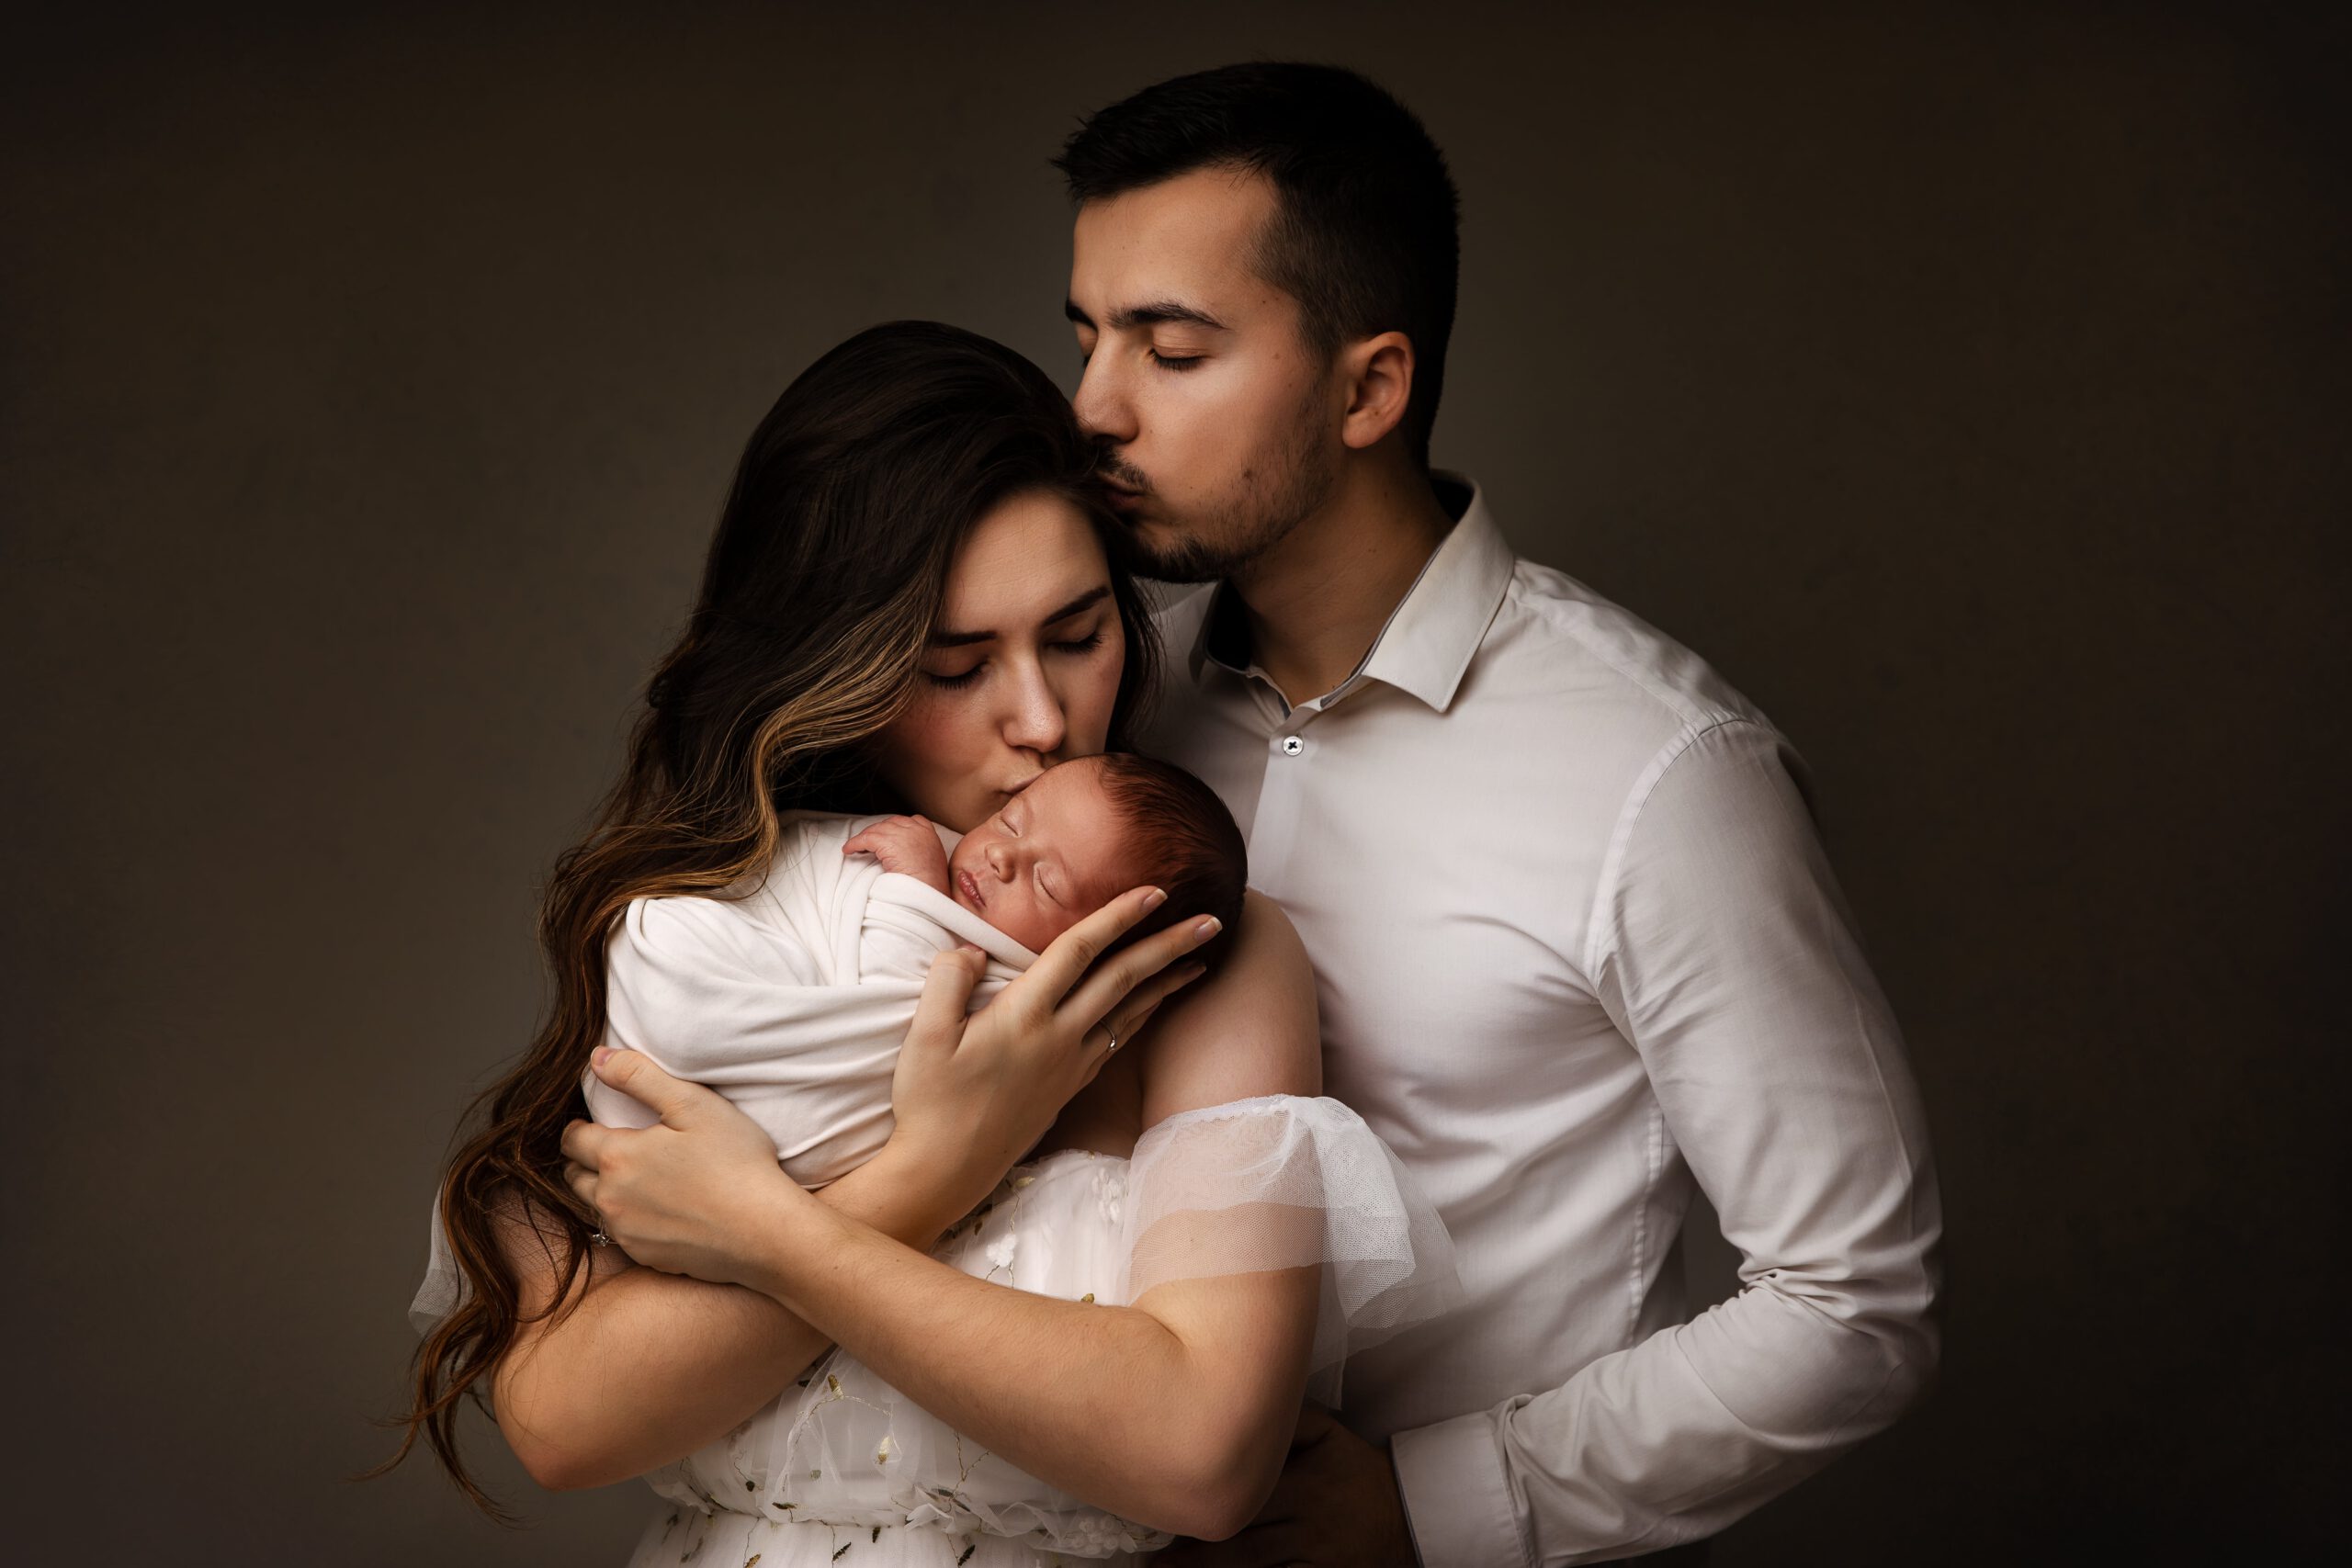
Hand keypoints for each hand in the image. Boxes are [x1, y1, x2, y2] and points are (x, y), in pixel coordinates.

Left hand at [559, 1048, 811, 1287]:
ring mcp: (627, 1233)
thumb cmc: (735, 1162)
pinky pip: (623, 1233)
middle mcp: (611, 1199)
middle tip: (613, 1148)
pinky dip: (631, 1219)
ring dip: (604, 1191)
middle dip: (585, 1160)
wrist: (765, 1231)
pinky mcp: (645, 1257)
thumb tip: (597, 1058)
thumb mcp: (693, 1104)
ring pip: (595, 1207)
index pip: (572, 1139)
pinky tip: (661, 1209)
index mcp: (617, 1157)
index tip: (594, 1123)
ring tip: (637, 1178)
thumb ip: (639, 1076)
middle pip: (574, 1176)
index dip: (579, 1128)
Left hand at [844, 813, 951, 889]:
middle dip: (877, 832)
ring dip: (864, 839)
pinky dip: (854, 844)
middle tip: (868, 844)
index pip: (908, 821)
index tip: (886, 835)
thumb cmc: (930, 883)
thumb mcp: (931, 859)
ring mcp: (901, 833)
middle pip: (889, 823)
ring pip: (876, 830)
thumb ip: (920, 850)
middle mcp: (915, 828)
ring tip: (855, 848)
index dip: (894, 828)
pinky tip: (848, 850)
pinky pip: (865, 839)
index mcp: (927, 831)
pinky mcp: (887, 841)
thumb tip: (905, 852)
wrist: (928, 891)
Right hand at [882, 884, 1218, 1213]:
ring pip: (1128, 1014)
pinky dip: (1140, 1017)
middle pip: (1123, 980)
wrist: (943, 1172)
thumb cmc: (928, 1102)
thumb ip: (948, 980)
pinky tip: (1151, 1008)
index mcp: (1024, 1015)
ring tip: (1199, 961)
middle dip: (1169, 947)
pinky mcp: (1068, 1089)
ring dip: (1166, 983)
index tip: (1156, 892)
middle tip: (1212, 922)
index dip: (1119, 916)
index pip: (1080, 951)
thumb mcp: (923, 1035)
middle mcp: (1058, 1037)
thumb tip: (972, 949)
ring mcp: (1068, 1066)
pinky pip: (1115, 1042)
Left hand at [1154, 1403, 1416, 1567]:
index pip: (1246, 1491)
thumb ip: (1288, 1418)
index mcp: (1303, 1480)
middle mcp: (1305, 1519)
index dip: (1204, 1499)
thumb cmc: (1354, 1472)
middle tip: (1148, 1555)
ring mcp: (1312, 1556)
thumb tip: (1239, 1393)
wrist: (1407, 1516)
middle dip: (1194, 1547)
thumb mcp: (1329, 1434)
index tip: (1162, 1503)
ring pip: (1252, 1567)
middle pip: (1241, 1536)